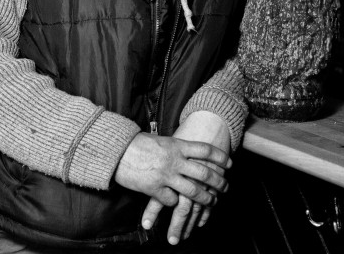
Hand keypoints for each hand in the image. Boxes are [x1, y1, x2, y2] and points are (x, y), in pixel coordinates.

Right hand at [114, 131, 230, 208]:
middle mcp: (174, 160)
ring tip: (212, 201)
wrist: (115, 151)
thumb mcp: (159, 140)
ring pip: (194, 192)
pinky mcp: (155, 188)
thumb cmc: (135, 144)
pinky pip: (172, 200)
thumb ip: (174, 146)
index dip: (219, 157)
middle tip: (225, 187)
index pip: (204, 150)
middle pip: (204, 173)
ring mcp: (166, 176)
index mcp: (176, 145)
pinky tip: (176, 204)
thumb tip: (186, 150)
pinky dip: (175, 203)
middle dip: (218, 182)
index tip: (229, 164)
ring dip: (206, 199)